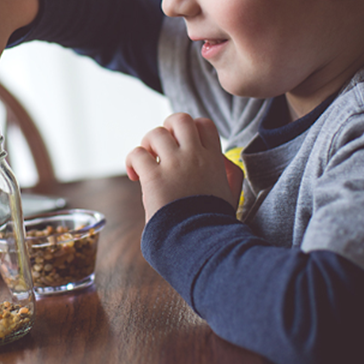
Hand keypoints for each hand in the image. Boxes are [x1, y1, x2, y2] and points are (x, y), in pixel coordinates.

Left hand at [125, 113, 242, 222]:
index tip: (183, 146)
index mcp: (214, 160)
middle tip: (162, 147)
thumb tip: (225, 163)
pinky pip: (137, 154)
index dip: (191, 129)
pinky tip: (134, 175)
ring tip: (148, 161)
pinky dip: (132, 161)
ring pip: (156, 133)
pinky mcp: (155, 178)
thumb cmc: (214, 224)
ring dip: (147, 144)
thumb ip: (230, 176)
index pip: (204, 124)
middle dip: (168, 127)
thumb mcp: (231, 195)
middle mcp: (195, 156)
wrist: (202, 243)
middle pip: (181, 119)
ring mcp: (175, 165)